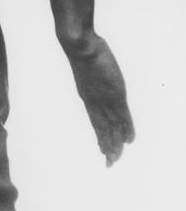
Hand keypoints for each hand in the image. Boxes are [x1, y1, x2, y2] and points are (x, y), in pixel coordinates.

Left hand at [63, 32, 134, 163]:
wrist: (81, 46)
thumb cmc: (83, 52)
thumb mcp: (88, 68)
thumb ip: (93, 75)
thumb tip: (96, 75)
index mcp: (88, 98)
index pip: (96, 122)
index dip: (101, 137)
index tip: (103, 150)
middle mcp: (95, 103)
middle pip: (102, 129)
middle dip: (106, 146)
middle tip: (110, 163)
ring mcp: (105, 99)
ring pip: (111, 127)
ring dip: (116, 143)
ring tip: (117, 158)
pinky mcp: (114, 94)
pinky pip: (122, 116)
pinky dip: (126, 128)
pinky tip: (130, 140)